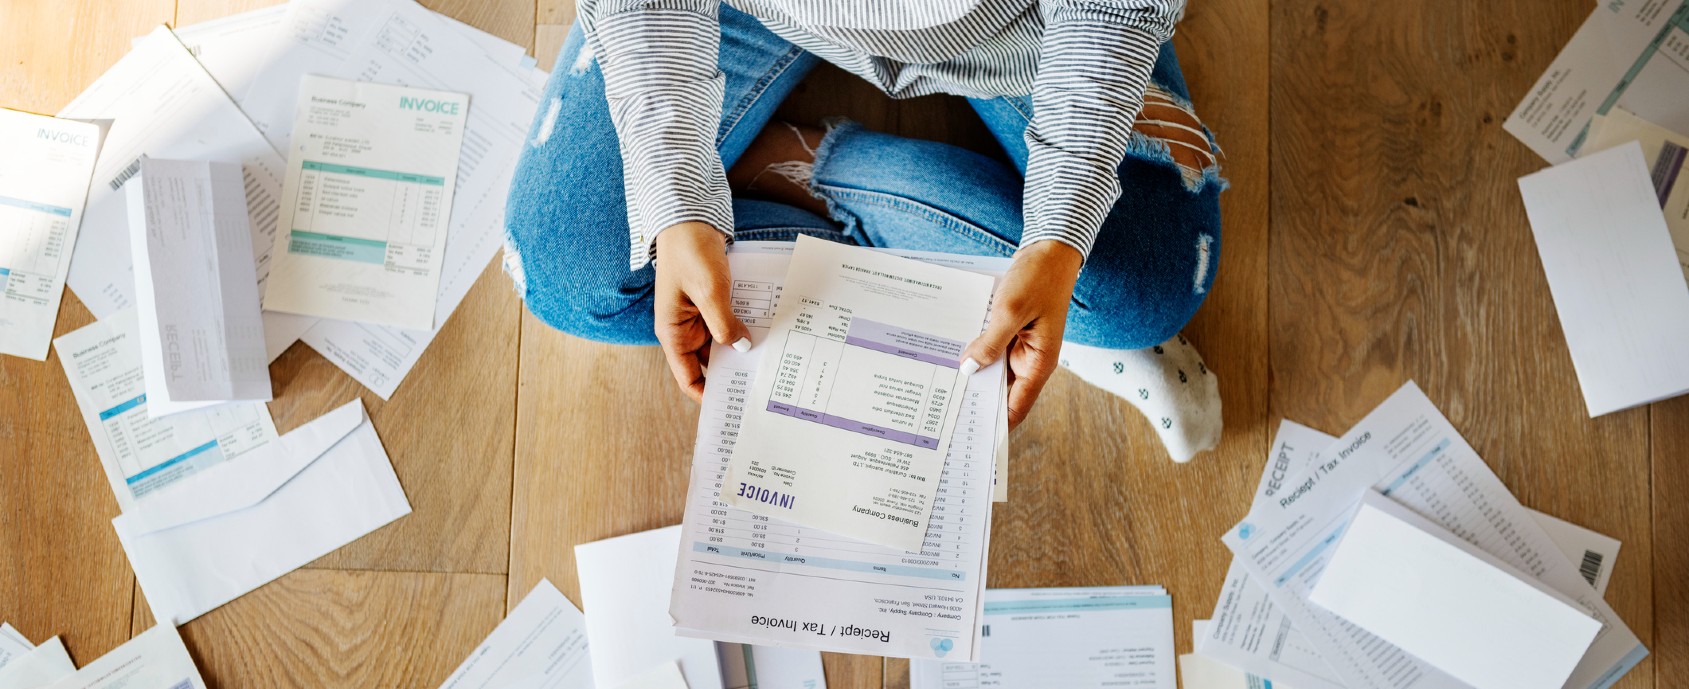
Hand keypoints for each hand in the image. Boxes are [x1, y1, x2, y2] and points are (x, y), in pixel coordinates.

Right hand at [654, 222, 750, 400]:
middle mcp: (685, 329)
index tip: (733, 406)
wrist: (689, 218)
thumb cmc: (690, 253)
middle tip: (761, 385)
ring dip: (742, 348)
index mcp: (673, 333)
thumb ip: (724, 323)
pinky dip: (744, 327)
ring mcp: (699, 317)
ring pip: (723, 343)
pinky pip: (729, 323)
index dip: (709, 395)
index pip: (688, 378)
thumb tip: (742, 347)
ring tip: (769, 361)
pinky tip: (766, 332)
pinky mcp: (713, 303)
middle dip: (733, 373)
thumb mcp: (709, 290)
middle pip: (709, 364)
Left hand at [961, 240, 1083, 428]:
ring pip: (993, 368)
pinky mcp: (1011, 332)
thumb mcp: (1010, 311)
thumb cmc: (1038, 279)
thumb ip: (990, 342)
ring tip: (942, 385)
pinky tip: (953, 353)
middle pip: (1000, 390)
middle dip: (976, 397)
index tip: (972, 437)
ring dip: (973, 371)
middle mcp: (1031, 360)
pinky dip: (975, 350)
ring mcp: (1021, 346)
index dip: (996, 424)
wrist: (1049, 249)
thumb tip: (969, 368)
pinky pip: (991, 348)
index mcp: (1039, 363)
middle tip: (946, 411)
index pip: (1016, 406)